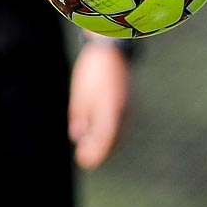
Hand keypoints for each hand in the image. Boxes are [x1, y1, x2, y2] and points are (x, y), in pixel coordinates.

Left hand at [67, 40, 129, 168]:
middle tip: (84, 158)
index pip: (103, 140)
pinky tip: (102, 133)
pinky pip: (121, 124)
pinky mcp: (128, 100)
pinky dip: (112, 133)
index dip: (94, 153)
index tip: (83, 161)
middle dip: (99, 151)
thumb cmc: (93, 69)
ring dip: (106, 143)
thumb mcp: (81, 93)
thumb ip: (80, 115)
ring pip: (119, 132)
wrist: (112, 46)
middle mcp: (123, 111)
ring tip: (92, 148)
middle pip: (113, 140)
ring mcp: (128, 106)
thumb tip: (78, 135)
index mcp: (111, 110)